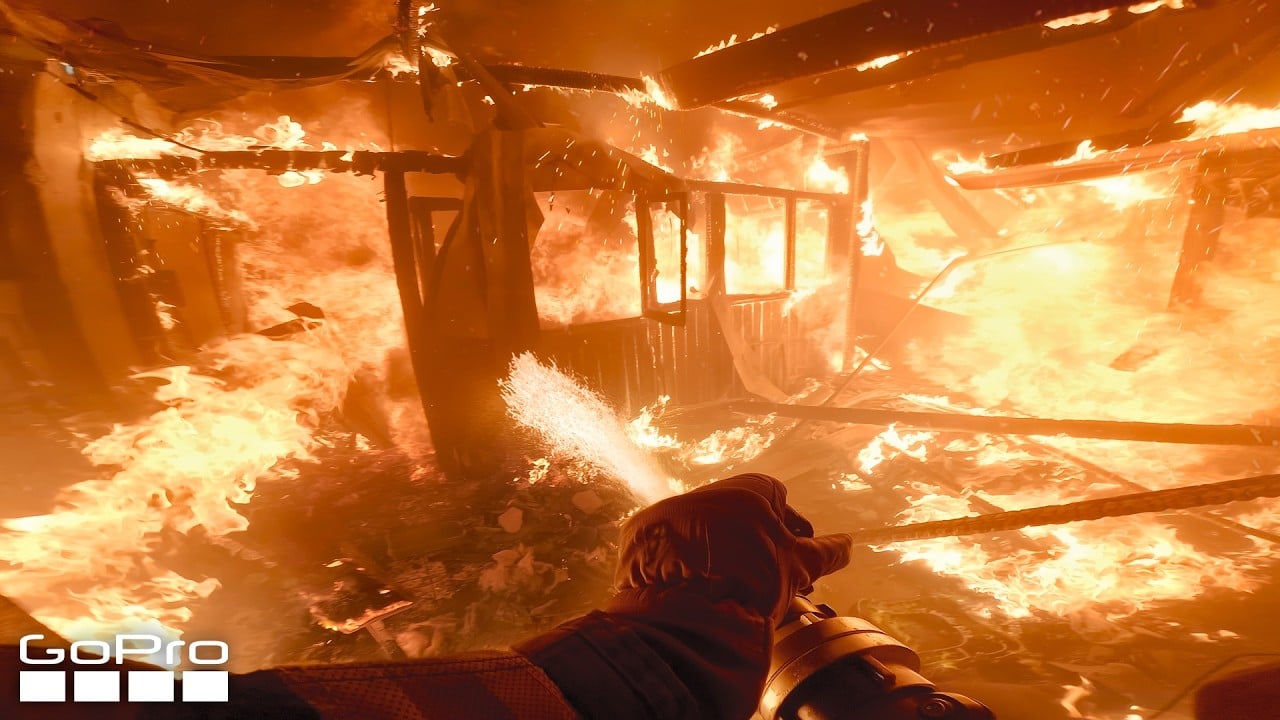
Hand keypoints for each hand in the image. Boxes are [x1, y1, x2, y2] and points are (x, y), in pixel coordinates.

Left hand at [612, 473, 852, 626]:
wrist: (683, 594)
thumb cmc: (751, 573)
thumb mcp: (797, 566)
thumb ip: (825, 553)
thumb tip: (849, 544)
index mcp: (752, 488)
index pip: (780, 501)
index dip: (793, 532)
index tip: (798, 561)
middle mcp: (714, 490)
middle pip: (746, 517)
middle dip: (762, 547)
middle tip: (772, 582)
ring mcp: (679, 509)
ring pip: (713, 532)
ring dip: (729, 555)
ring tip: (739, 591)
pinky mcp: (649, 532)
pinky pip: (681, 544)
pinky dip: (694, 563)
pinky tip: (704, 588)